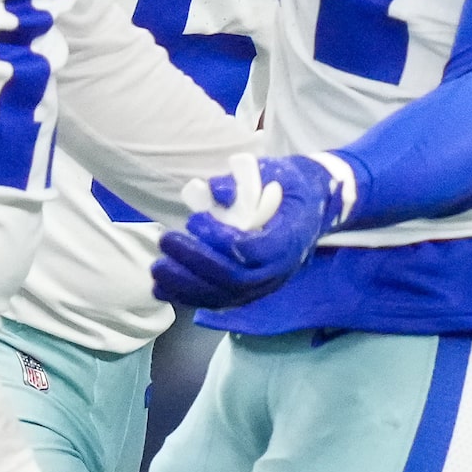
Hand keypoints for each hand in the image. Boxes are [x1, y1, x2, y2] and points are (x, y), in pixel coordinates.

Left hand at [151, 152, 354, 309]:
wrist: (315, 208)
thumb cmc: (291, 186)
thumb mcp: (277, 171)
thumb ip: (247, 176)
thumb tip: (214, 189)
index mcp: (288, 238)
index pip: (252, 250)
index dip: (220, 240)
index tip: (194, 221)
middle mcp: (278, 269)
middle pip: (233, 278)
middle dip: (194, 262)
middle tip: (165, 240)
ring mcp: (265, 284)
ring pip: (224, 295)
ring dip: (185, 285)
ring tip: (156, 268)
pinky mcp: (250, 290)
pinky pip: (219, 301)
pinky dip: (188, 297)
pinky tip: (160, 289)